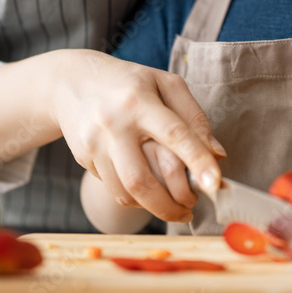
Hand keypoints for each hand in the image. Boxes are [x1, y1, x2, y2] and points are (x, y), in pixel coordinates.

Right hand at [54, 50, 225, 221]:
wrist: (74, 82)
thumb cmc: (130, 83)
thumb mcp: (166, 85)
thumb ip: (194, 118)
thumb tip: (217, 155)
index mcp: (139, 101)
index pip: (173, 134)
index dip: (197, 160)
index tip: (215, 184)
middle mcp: (113, 124)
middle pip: (140, 180)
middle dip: (169, 206)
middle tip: (191, 210)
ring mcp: (94, 143)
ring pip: (125, 192)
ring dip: (154, 207)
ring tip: (174, 206)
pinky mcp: (83, 158)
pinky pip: (113, 189)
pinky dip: (136, 199)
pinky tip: (149, 192)